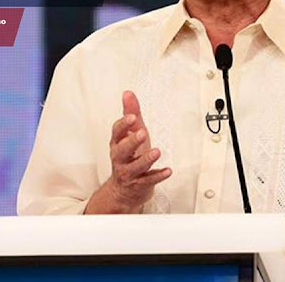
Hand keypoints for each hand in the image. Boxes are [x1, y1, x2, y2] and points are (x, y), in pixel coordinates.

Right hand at [85, 91, 171, 213]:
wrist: (124, 189)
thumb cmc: (130, 156)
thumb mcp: (131, 133)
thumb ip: (131, 113)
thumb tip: (128, 93)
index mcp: (117, 143)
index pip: (116, 132)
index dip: (123, 125)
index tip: (132, 117)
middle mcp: (120, 158)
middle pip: (122, 150)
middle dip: (132, 141)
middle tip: (143, 133)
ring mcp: (129, 172)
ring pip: (135, 166)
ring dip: (146, 159)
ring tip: (157, 151)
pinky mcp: (139, 184)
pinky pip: (148, 180)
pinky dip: (158, 175)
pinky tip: (167, 171)